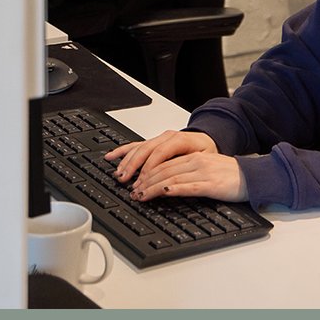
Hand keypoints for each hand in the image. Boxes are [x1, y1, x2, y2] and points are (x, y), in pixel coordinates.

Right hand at [104, 129, 218, 182]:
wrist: (208, 140)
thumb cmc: (207, 152)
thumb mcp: (205, 160)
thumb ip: (189, 168)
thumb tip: (176, 182)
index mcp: (180, 139)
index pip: (160, 153)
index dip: (149, 168)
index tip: (143, 181)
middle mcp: (166, 137)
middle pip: (145, 150)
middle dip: (134, 167)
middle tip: (126, 181)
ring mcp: (158, 139)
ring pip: (138, 148)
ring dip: (127, 162)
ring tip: (119, 174)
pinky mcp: (153, 143)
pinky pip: (135, 145)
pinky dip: (122, 151)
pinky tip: (111, 156)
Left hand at [129, 152, 247, 203]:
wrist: (252, 176)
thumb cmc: (230, 175)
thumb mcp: (206, 168)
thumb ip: (187, 171)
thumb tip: (166, 181)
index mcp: (193, 157)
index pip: (163, 163)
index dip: (146, 172)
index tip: (135, 182)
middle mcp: (195, 162)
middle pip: (163, 170)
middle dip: (144, 181)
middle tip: (133, 191)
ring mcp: (203, 173)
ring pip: (171, 178)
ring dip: (152, 187)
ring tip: (141, 195)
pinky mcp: (211, 185)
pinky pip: (187, 186)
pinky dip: (172, 189)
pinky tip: (162, 193)